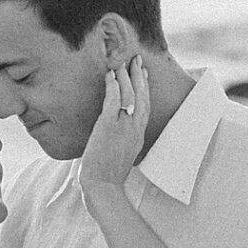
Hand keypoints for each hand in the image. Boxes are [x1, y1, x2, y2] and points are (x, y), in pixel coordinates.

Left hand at [77, 55, 150, 193]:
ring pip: (129, 95)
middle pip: (141, 97)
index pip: (144, 107)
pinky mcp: (109, 126)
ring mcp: (123, 127)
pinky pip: (113, 101)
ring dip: (126, 76)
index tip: (143, 75)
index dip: (144, 89)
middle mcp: (135, 129)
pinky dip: (113, 86)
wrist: (103, 187)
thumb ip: (120, 143)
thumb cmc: (107, 178)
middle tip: (137, 60)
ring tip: (122, 62)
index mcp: (138, 137)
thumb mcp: (120, 157)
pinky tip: (110, 75)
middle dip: (139, 76)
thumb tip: (112, 136)